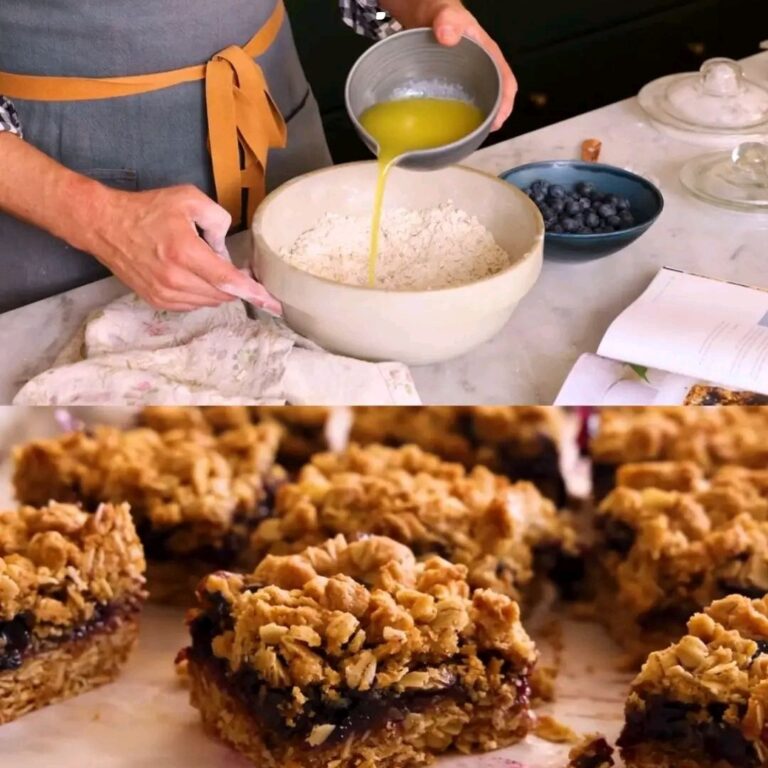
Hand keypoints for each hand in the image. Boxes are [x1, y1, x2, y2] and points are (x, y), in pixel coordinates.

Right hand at [90, 185, 280, 312]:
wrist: (105, 226)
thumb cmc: (148, 209)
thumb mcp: (188, 198)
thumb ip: (217, 218)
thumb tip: (226, 248)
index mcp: (184, 252)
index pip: (227, 280)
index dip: (254, 293)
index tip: (274, 303)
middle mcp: (174, 278)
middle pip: (221, 294)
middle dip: (237, 286)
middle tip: (241, 270)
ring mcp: (163, 293)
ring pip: (208, 302)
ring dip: (218, 290)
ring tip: (211, 267)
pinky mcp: (157, 300)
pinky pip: (192, 305)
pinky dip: (202, 294)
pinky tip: (197, 276)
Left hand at [382, 0, 516, 129]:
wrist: (422, 15)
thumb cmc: (440, 14)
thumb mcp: (445, 13)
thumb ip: (448, 20)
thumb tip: (447, 35)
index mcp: (487, 55)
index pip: (506, 81)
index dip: (506, 102)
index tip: (499, 119)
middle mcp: (479, 70)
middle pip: (494, 99)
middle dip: (491, 119)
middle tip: (480, 136)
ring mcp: (465, 81)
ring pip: (476, 105)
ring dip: (473, 122)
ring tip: (464, 139)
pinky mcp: (451, 87)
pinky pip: (458, 105)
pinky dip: (455, 118)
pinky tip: (446, 130)